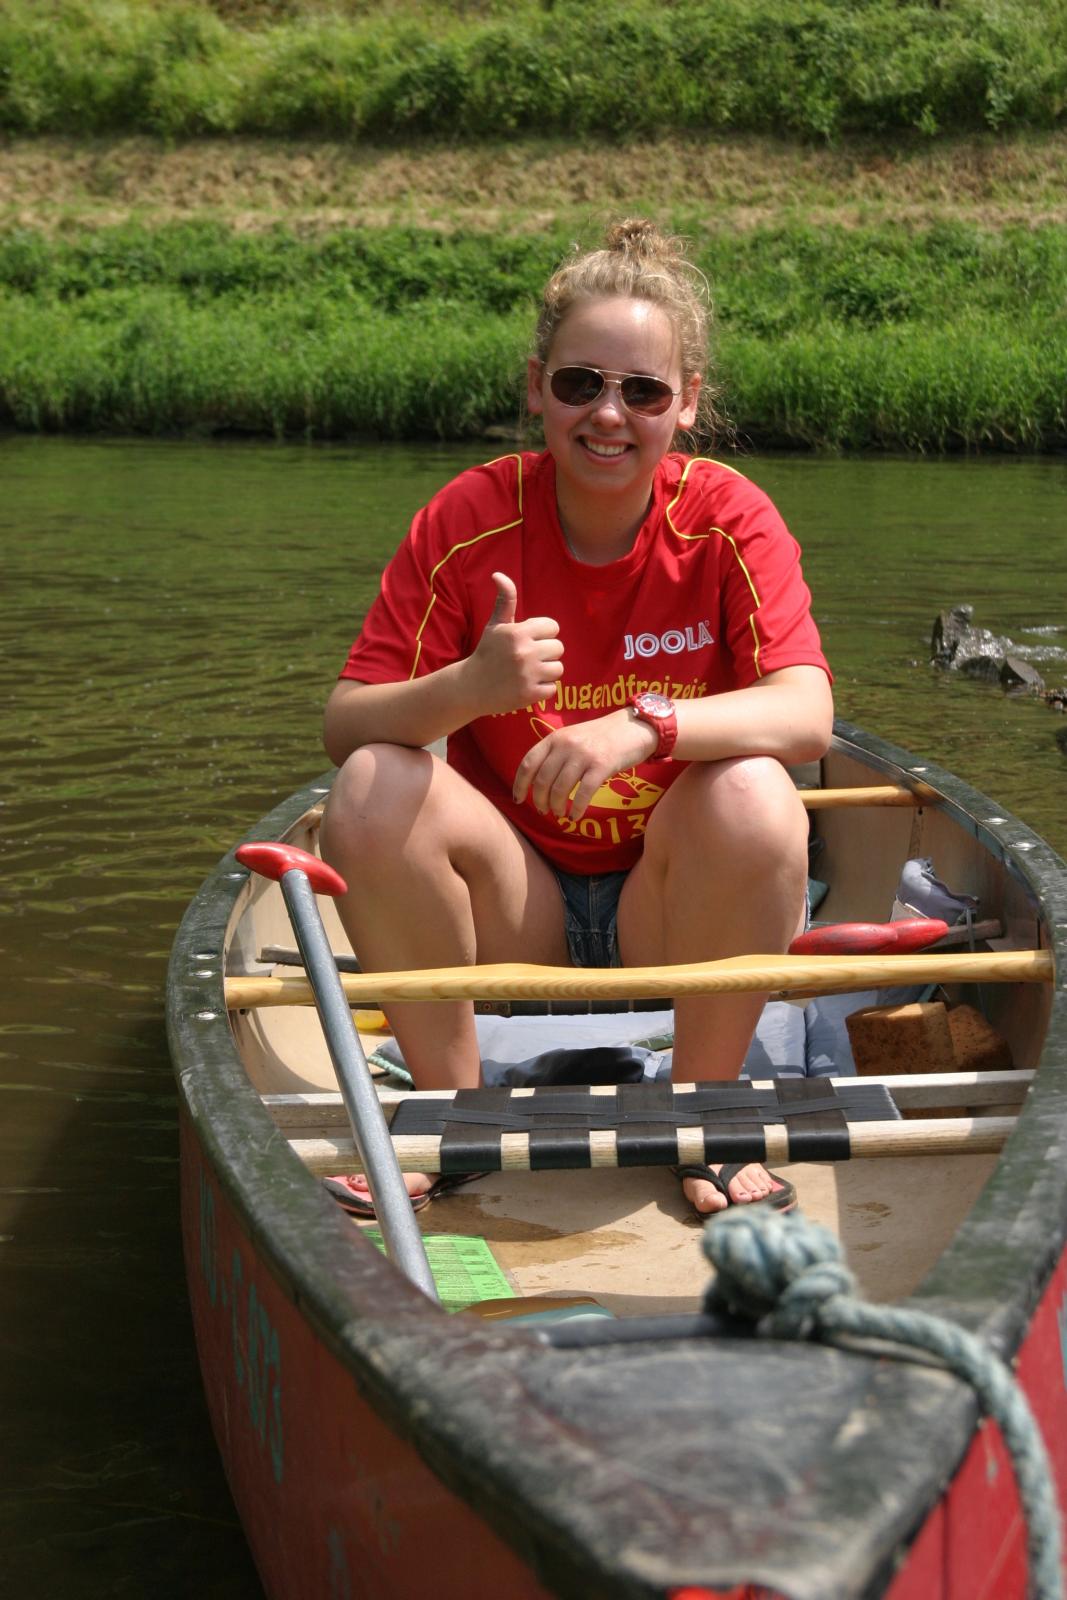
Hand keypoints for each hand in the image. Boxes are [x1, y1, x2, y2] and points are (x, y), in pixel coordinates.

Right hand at [461, 573, 563, 715]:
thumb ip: (504, 599)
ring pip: (558, 668)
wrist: (471, 687)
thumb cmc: (487, 652)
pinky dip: (542, 688)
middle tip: (527, 658)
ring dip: (546, 671)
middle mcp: (525, 652)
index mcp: (518, 632)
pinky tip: (526, 685)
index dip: (543, 634)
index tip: (529, 641)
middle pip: (558, 648)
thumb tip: (498, 574)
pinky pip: (552, 688)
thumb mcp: (495, 625)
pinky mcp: (530, 694)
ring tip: (528, 672)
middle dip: (546, 653)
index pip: (553, 627)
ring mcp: (528, 674)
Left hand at [513, 709, 657, 819]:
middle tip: (544, 810)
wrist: (634, 727)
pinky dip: (577, 809)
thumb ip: (555, 754)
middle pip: (542, 780)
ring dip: (557, 806)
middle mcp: (566, 745)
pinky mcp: (602, 766)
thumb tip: (537, 783)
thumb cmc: (602, 737)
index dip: (520, 784)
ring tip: (560, 814)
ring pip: (560, 788)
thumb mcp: (573, 738)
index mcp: (555, 738)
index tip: (518, 800)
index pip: (528, 763)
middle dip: (540, 800)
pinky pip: (583, 793)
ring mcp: (584, 755)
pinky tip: (576, 816)